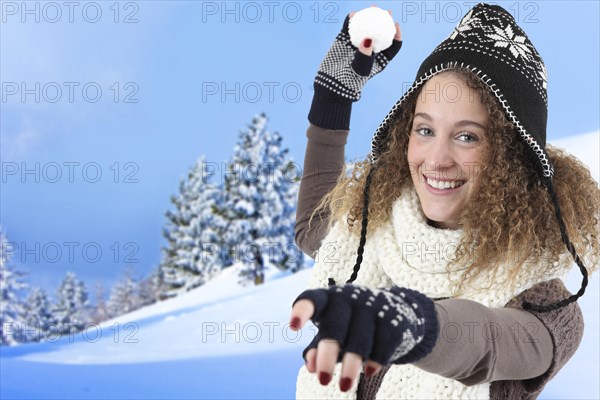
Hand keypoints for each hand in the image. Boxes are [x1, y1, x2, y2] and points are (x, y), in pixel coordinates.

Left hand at [289, 284, 437, 391]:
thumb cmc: (350, 325)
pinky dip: (375, 359)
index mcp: (328, 298)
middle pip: (335, 325)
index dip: (302, 312)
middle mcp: (349, 297)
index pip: (312, 300)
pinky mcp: (394, 318)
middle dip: (328, 354)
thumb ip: (316, 347)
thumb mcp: (331, 333)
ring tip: (344, 387)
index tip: (293, 328)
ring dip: (351, 364)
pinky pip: (384, 342)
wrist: (396, 313)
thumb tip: (310, 366)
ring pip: (360, 337)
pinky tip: (368, 371)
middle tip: (323, 381)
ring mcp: (373, 305)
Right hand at [308, 8, 402, 129]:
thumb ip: (364, 56)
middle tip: (386, 12)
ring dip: (369, 17)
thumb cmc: (349, 82)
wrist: (331, 85)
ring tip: (371, 8)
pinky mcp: (344, 42)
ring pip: (366, 28)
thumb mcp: (360, 70)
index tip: (395, 26)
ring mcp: (357, 45)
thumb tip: (367, 38)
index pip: (392, 46)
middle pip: (381, 33)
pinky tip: (353, 15)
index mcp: (379, 59)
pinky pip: (349, 29)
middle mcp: (369, 50)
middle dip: (385, 21)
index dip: (396, 35)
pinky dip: (351, 21)